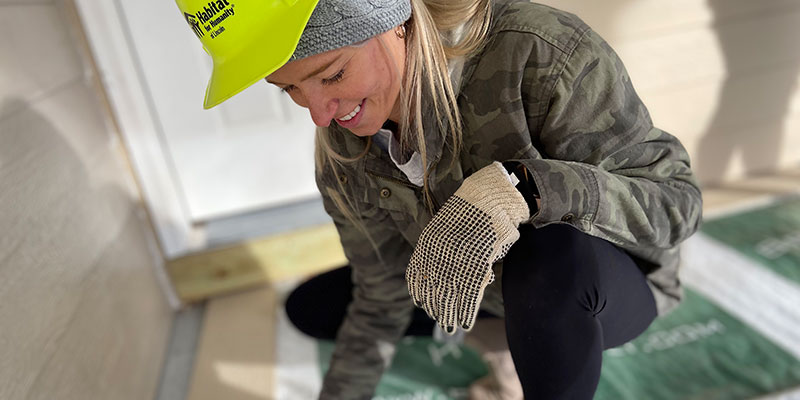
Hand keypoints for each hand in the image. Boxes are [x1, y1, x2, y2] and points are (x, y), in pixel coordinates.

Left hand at [406, 161, 528, 332]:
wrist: (490, 196)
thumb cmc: (473, 211)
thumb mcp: (448, 228)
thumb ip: (443, 250)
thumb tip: (444, 270)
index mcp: (428, 244)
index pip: (416, 275)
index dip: (419, 292)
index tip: (421, 304)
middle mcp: (438, 254)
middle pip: (432, 289)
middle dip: (436, 308)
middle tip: (440, 322)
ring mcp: (457, 260)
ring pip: (449, 296)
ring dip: (449, 315)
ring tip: (450, 327)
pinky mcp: (476, 264)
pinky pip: (469, 294)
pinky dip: (467, 310)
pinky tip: (465, 322)